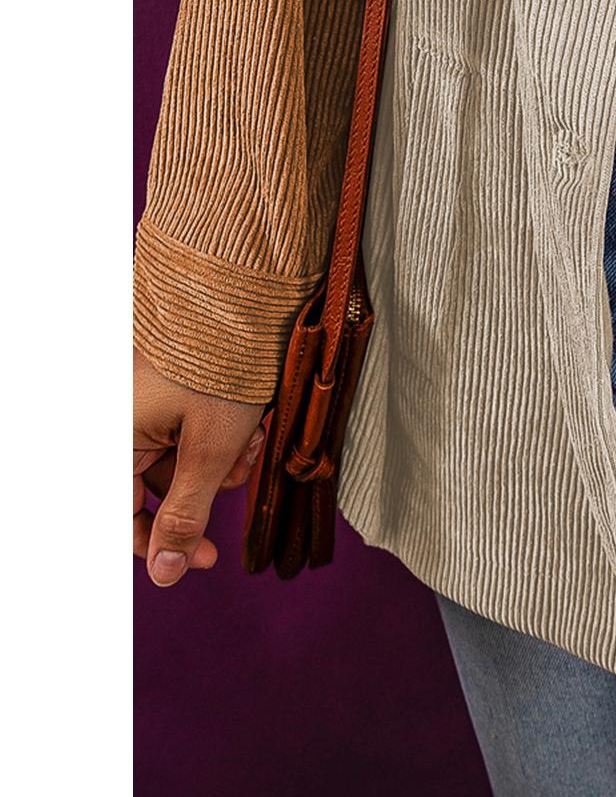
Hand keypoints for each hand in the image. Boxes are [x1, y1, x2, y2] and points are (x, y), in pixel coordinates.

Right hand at [134, 347, 267, 586]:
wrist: (244, 290)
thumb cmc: (222, 363)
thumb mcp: (210, 447)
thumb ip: (184, 513)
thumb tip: (165, 573)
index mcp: (113, 436)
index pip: (120, 515)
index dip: (160, 543)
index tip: (205, 558)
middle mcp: (121, 420)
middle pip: (154, 484)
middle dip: (205, 488)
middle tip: (242, 471)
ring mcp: (144, 400)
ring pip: (178, 456)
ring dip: (220, 460)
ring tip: (254, 437)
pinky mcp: (168, 385)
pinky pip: (187, 426)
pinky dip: (219, 433)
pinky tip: (252, 421)